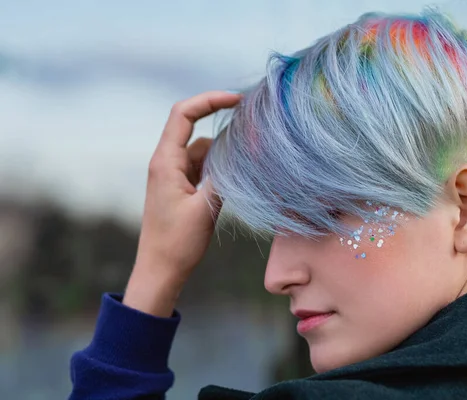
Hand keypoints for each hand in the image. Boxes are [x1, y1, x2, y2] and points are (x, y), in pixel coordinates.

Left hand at [123, 91, 241, 316]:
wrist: (160, 271)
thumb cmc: (177, 243)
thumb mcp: (205, 208)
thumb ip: (223, 175)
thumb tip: (244, 150)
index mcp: (165, 162)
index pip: (183, 114)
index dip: (209, 100)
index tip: (237, 100)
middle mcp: (166, 163)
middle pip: (193, 128)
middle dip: (221, 124)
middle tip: (251, 129)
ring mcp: (173, 175)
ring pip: (201, 149)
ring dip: (222, 151)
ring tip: (247, 159)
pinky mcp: (181, 188)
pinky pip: (202, 166)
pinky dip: (218, 166)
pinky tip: (235, 175)